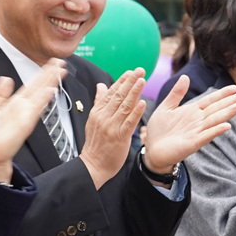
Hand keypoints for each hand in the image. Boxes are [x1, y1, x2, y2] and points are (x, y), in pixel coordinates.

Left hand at [0, 59, 64, 183]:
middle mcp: (23, 108)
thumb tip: (4, 79)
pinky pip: (35, 109)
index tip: (52, 62)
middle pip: (40, 87)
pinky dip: (43, 100)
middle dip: (50, 74)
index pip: (33, 84)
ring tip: (61, 71)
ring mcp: (26, 115)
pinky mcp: (25, 124)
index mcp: (16, 103)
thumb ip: (0, 94)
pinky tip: (51, 90)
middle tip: (61, 62)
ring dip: (51, 83)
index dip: (43, 72)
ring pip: (41, 95)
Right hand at [80, 69, 145, 189]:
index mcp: (97, 112)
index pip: (111, 92)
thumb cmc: (96, 144)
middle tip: (140, 70)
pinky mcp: (119, 137)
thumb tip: (101, 85)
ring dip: (134, 92)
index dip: (122, 81)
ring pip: (124, 106)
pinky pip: (129, 122)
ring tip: (142, 80)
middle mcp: (103, 117)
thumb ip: (99, 102)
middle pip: (118, 96)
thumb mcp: (93, 120)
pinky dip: (136, 112)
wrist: (93, 165)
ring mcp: (111, 127)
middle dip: (130, 82)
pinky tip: (143, 103)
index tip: (131, 71)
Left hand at [143, 80, 235, 173]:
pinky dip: (216, 131)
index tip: (235, 87)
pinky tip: (226, 127)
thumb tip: (185, 76)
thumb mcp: (166, 107)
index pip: (211, 100)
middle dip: (232, 102)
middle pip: (218, 109)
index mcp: (192, 111)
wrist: (151, 150)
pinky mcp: (192, 143)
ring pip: (215, 121)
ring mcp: (197, 132)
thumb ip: (176, 93)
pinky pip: (206, 136)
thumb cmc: (159, 130)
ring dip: (227, 114)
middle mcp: (198, 121)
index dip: (223, 94)